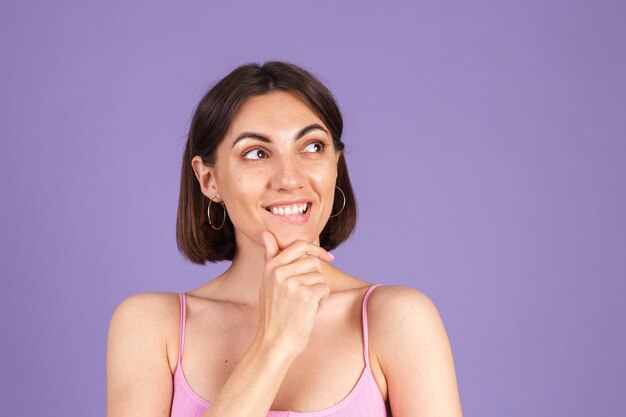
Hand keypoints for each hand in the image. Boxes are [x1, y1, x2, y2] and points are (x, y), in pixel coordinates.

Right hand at [255, 231, 332, 356]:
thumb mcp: (268, 283)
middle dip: (317, 276)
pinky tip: (309, 311)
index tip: (328, 257)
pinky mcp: (306, 296)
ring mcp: (293, 284)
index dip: (316, 249)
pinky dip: (321, 301)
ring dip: (318, 291)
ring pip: (320, 276)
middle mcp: (280, 272)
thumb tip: (266, 233)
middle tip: (307, 293)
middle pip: (313, 261)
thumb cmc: (274, 313)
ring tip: (304, 304)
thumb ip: (271, 258)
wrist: (275, 342)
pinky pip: (325, 289)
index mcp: (271, 267)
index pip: (299, 245)